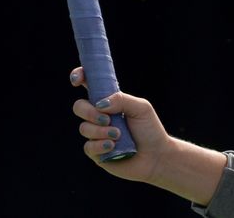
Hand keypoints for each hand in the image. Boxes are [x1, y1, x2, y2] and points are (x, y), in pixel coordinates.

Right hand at [69, 66, 173, 182]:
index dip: (79, 77)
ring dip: (100, 131)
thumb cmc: (150, 129)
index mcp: (110, 101)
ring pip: (84, 128)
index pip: (89, 85)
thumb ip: (121, 100)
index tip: (77, 80)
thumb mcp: (141, 108)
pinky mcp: (96, 152)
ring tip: (118, 136)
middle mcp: (100, 116)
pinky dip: (100, 145)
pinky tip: (112, 146)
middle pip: (79, 106)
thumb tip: (99, 104)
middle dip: (89, 112)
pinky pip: (88, 147)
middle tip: (107, 119)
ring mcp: (96, 134)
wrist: (156, 156)